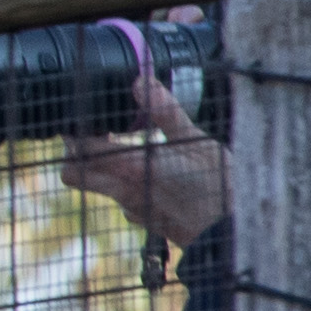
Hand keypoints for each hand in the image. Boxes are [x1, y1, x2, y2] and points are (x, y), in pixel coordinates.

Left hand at [66, 68, 230, 250]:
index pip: (80, 149)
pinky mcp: (147, 222)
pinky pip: (124, 201)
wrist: (236, 230)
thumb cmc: (219, 184)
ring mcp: (133, 209)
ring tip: (129, 150)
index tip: (90, 119)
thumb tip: (141, 80)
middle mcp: (123, 191)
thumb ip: (164, 111)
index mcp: (131, 166)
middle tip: (97, 136)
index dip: (77, 133)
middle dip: (77, 155)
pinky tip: (151, 175)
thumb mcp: (196, 140)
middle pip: (74, 174)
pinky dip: (127, 186)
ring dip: (104, 169)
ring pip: (99, 187)